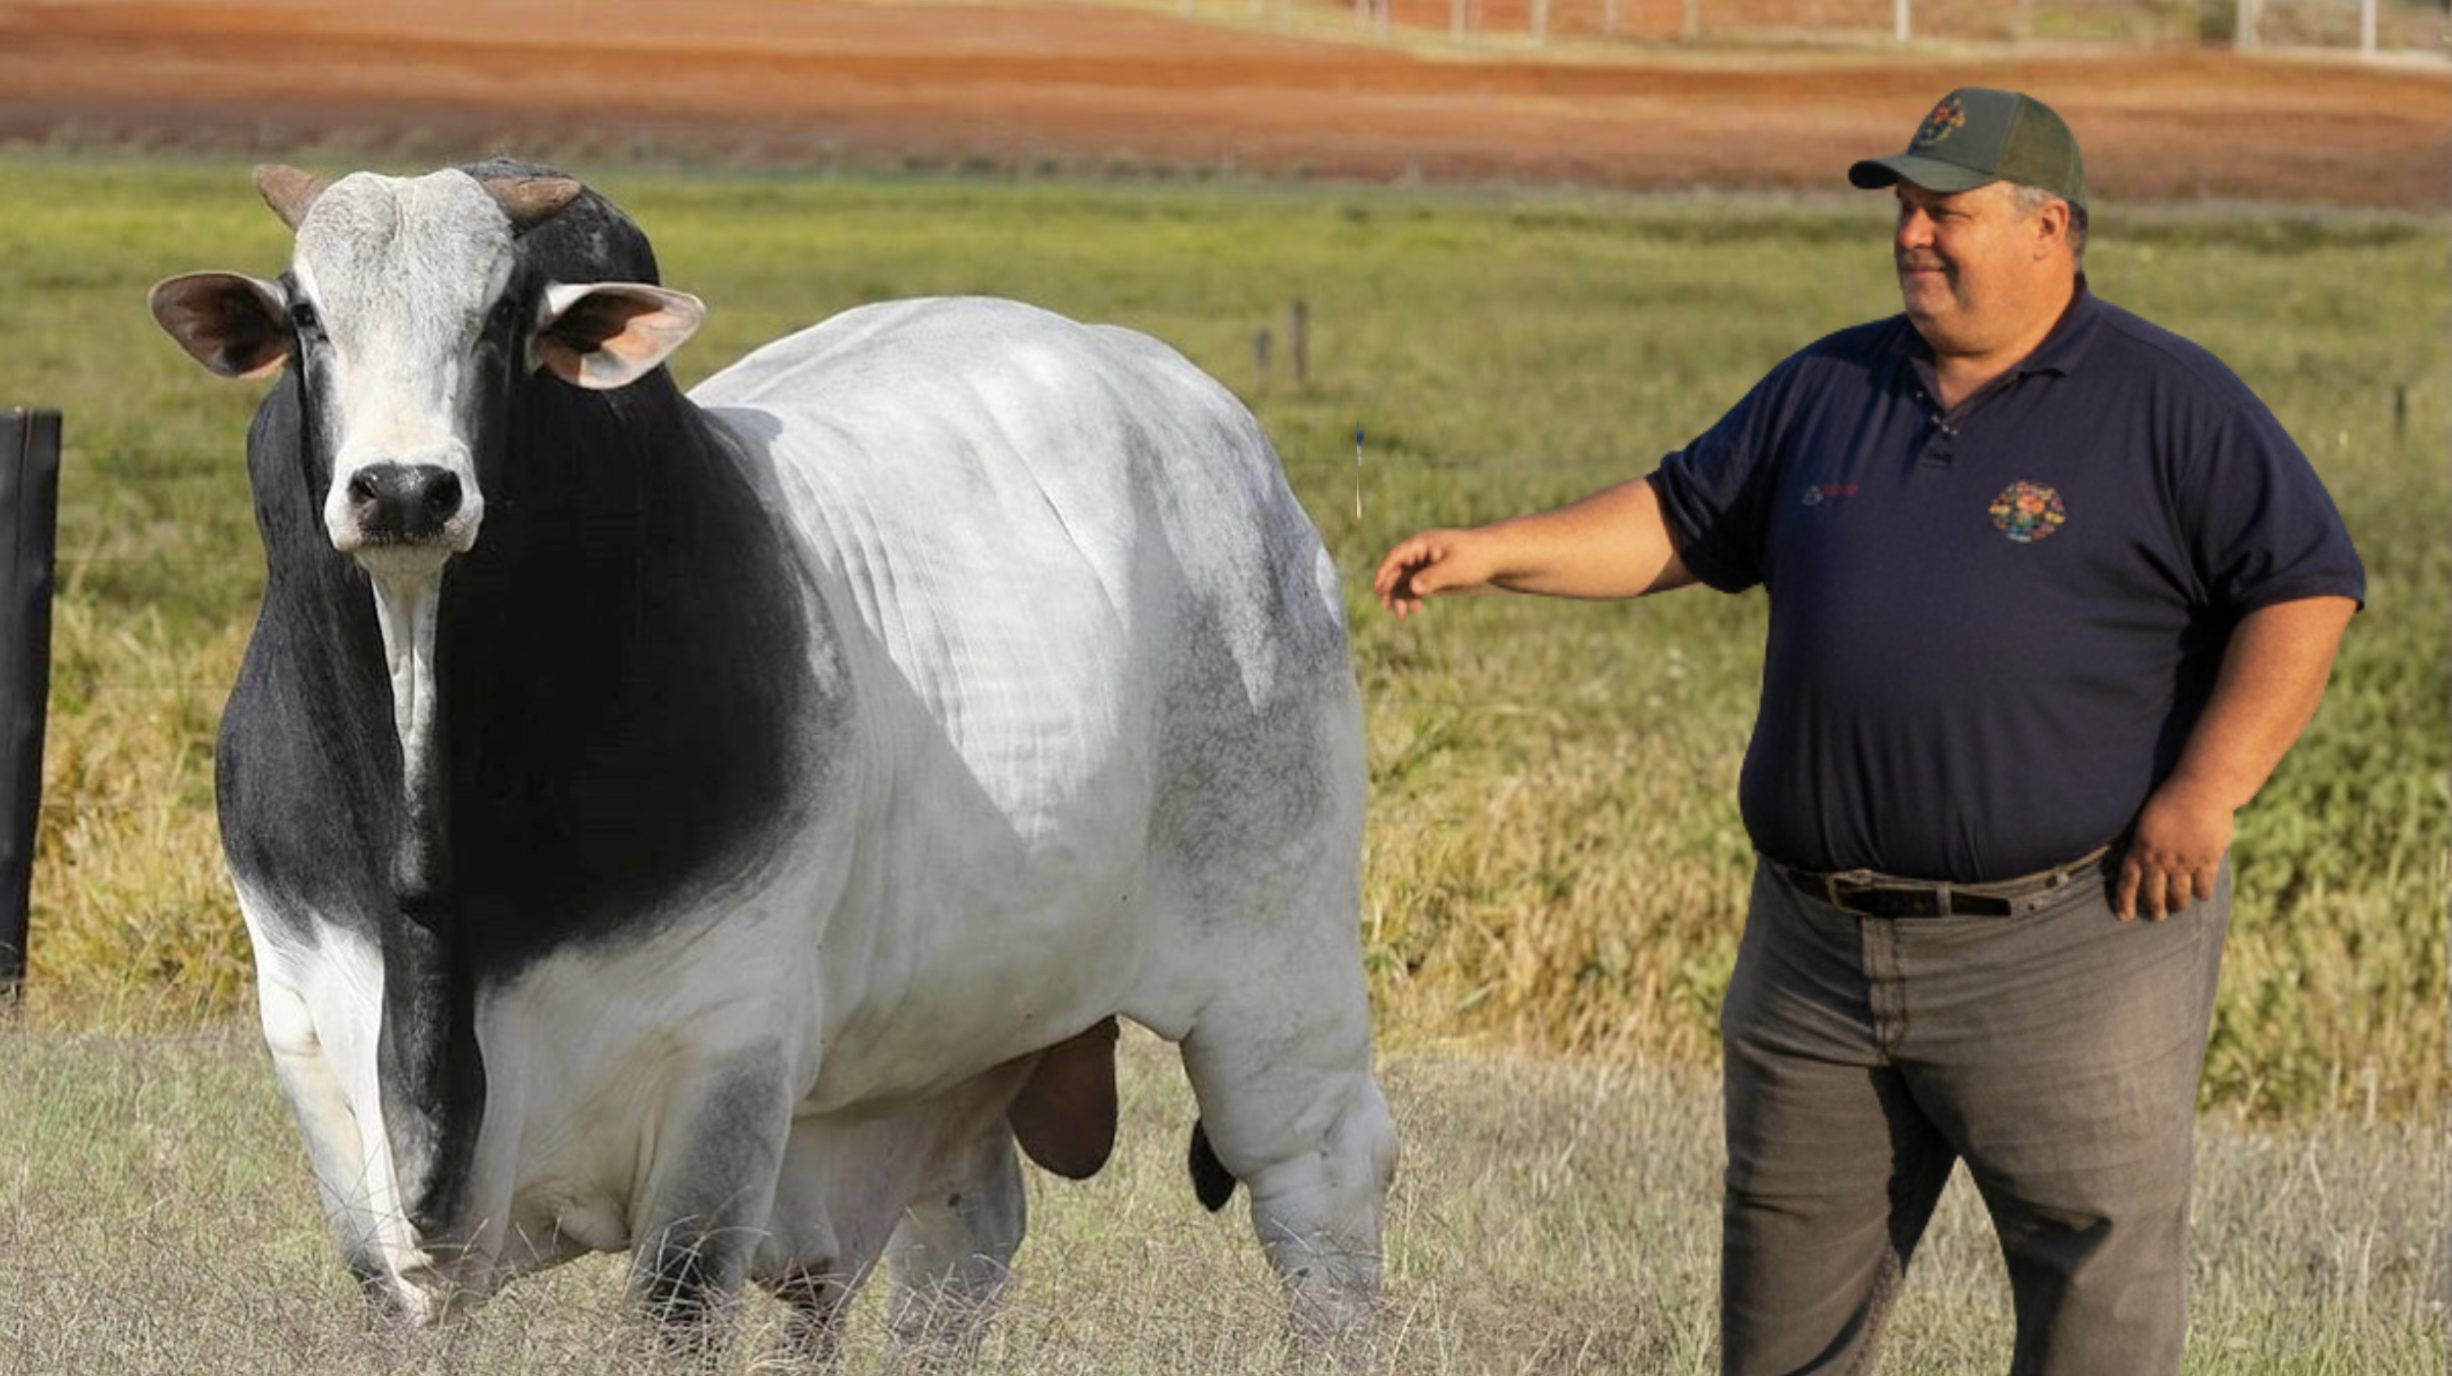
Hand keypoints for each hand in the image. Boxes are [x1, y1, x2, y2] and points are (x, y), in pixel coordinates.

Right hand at [1372, 528, 1495, 617]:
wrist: (1497, 557)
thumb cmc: (1477, 558)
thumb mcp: (1454, 569)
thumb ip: (1432, 578)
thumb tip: (1412, 588)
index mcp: (1423, 543)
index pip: (1396, 556)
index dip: (1384, 572)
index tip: (1377, 589)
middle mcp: (1421, 552)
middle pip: (1397, 570)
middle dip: (1391, 589)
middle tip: (1387, 608)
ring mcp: (1426, 563)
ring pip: (1404, 580)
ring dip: (1401, 596)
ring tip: (1403, 615)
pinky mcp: (1433, 573)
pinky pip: (1415, 585)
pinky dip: (1412, 597)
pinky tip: (1415, 610)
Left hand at [2115, 779, 2232, 921]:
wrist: (2200, 790)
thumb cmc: (2170, 800)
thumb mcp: (2146, 822)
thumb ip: (2144, 845)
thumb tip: (2140, 862)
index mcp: (2141, 850)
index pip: (2127, 883)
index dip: (2125, 902)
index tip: (2124, 917)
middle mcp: (2160, 861)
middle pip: (2154, 897)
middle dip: (2155, 911)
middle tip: (2157, 917)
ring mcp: (2184, 863)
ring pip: (2179, 897)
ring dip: (2178, 906)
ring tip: (2177, 909)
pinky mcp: (2207, 861)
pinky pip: (2204, 888)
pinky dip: (2202, 894)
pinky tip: (2202, 895)